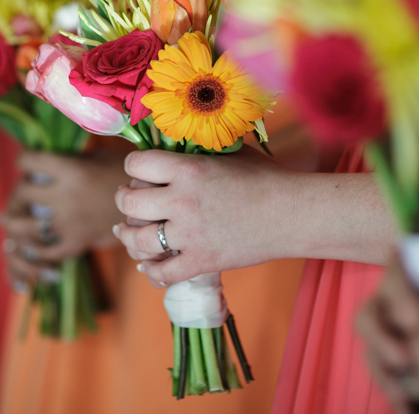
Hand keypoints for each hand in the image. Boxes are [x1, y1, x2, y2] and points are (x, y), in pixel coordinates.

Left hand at [0, 148, 130, 287]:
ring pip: (25, 226)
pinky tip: (32, 247)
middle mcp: (66, 195)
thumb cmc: (127, 177)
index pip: (29, 161)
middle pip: (22, 192)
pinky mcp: (78, 243)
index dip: (24, 160)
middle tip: (19, 196)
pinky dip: (35, 252)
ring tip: (8, 222)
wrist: (154, 208)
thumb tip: (45, 164)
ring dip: (14, 224)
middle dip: (17, 193)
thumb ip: (71, 160)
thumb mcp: (99, 158)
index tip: (25, 162)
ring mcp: (70, 222)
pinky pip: (46, 251)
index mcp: (71, 169)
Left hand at [114, 147, 303, 285]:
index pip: (136, 164)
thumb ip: (199, 150)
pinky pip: (162, 272)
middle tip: (127, 199)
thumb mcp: (230, 152)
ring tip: (124, 231)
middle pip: (129, 202)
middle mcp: (182, 200)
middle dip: (123, 199)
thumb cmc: (267, 177)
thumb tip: (174, 144)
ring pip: (138, 240)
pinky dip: (150, 271)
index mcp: (188, 168)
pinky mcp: (202, 262)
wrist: (295, 213)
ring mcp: (190, 235)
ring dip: (127, 235)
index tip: (136, 170)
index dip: (132, 167)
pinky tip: (147, 265)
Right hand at [356, 256, 418, 411]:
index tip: (417, 322)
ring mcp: (390, 329)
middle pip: (368, 317)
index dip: (400, 299)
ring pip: (372, 351)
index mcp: (404, 269)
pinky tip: (409, 408)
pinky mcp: (398, 354)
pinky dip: (395, 391)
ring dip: (384, 375)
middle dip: (382, 341)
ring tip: (403, 396)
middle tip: (404, 360)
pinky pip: (387, 373)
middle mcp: (388, 299)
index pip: (393, 276)